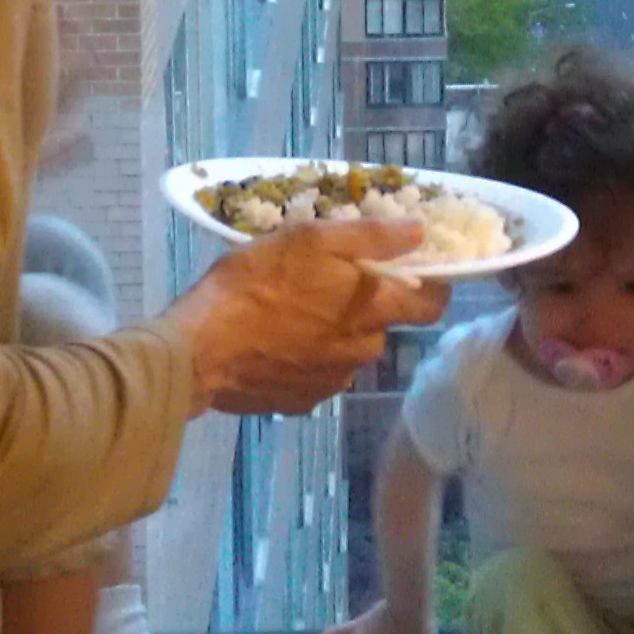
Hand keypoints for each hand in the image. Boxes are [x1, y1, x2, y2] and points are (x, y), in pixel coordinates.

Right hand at [159, 217, 451, 416]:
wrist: (201, 349)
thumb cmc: (256, 283)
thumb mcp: (309, 240)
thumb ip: (370, 237)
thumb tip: (418, 231)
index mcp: (373, 309)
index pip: (432, 306)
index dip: (432, 287)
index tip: (417, 271)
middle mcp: (362, 350)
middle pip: (384, 326)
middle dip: (368, 307)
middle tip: (329, 284)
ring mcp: (333, 381)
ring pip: (349, 351)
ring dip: (335, 333)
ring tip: (294, 313)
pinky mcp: (302, 402)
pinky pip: (319, 375)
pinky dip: (307, 359)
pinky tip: (276, 343)